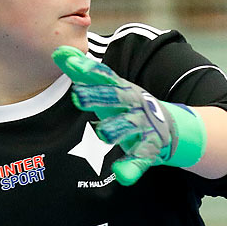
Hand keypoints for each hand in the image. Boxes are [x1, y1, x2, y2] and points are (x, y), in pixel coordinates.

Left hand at [52, 46, 205, 185]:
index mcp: (122, 89)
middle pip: (116, 98)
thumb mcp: (108, 89)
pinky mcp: (149, 148)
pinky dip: (132, 166)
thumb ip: (83, 73)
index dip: (88, 70)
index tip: (70, 64)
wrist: (168, 127)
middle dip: (98, 97)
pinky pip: (140, 158)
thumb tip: (58, 52)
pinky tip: (121, 174)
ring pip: (129, 127)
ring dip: (116, 129)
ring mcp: (143, 126)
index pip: (105, 77)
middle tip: (78, 97)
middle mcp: (134, 104)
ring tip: (103, 134)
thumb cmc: (127, 105)